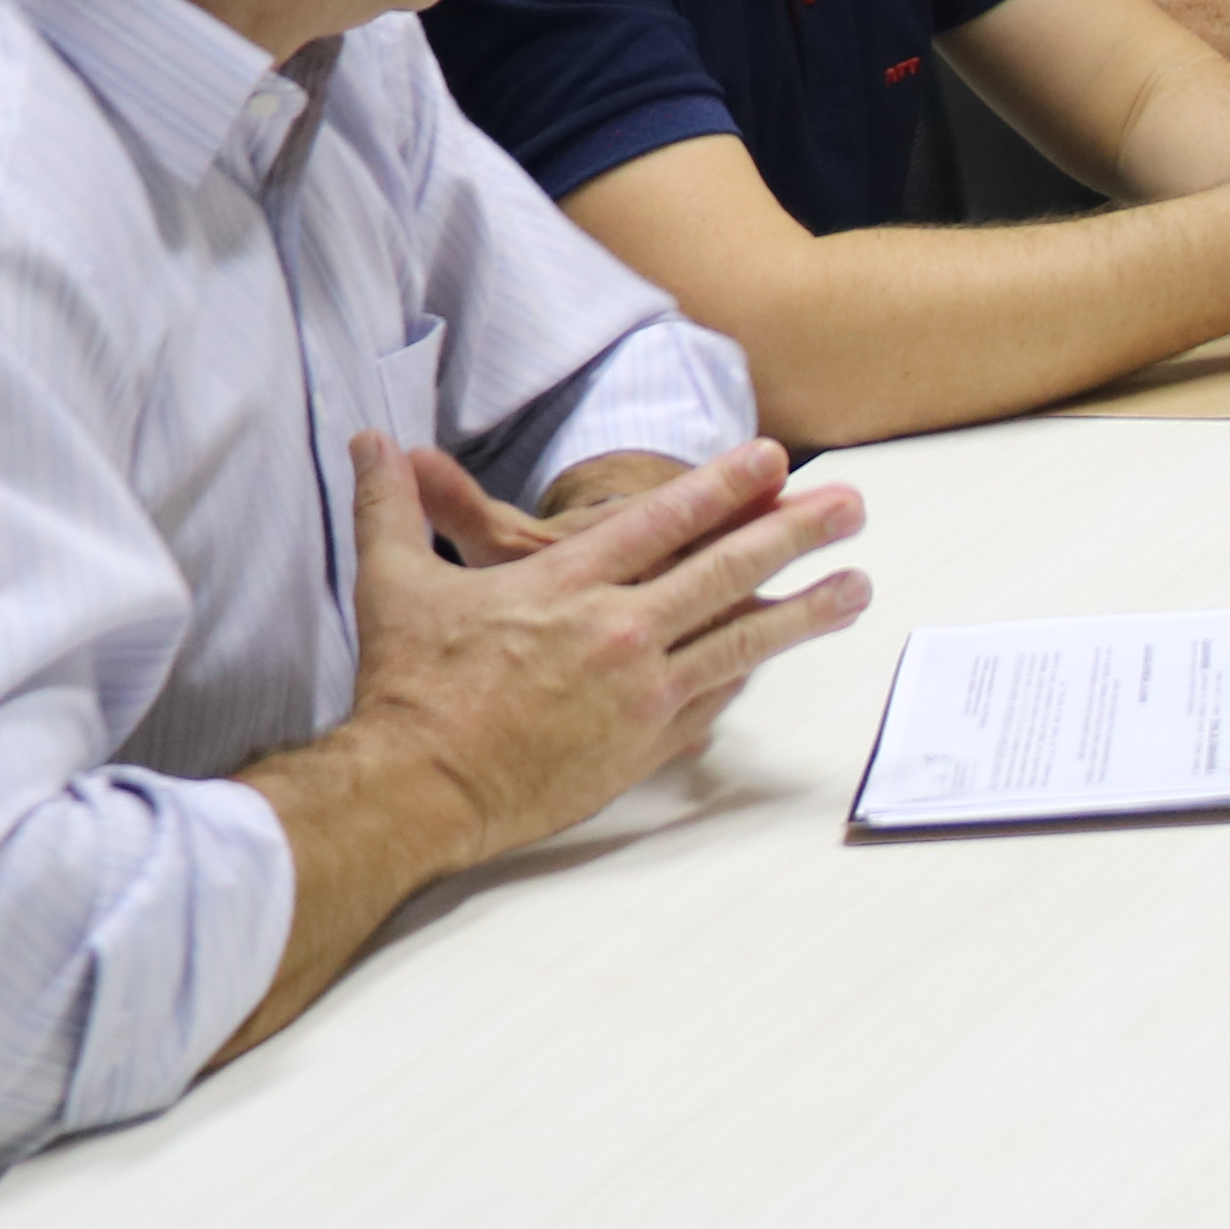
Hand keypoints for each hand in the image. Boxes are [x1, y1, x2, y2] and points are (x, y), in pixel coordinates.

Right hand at [337, 433, 867, 865]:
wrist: (420, 785)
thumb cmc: (410, 687)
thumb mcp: (397, 582)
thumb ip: (395, 506)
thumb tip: (371, 443)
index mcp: (569, 583)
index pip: (666, 518)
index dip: (726, 483)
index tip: (774, 459)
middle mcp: (619, 629)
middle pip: (727, 569)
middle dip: (795, 532)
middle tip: (850, 507)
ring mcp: (642, 691)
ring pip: (743, 637)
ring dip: (807, 609)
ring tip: (858, 585)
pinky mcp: (647, 744)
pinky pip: (715, 699)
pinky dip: (751, 673)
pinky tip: (781, 658)